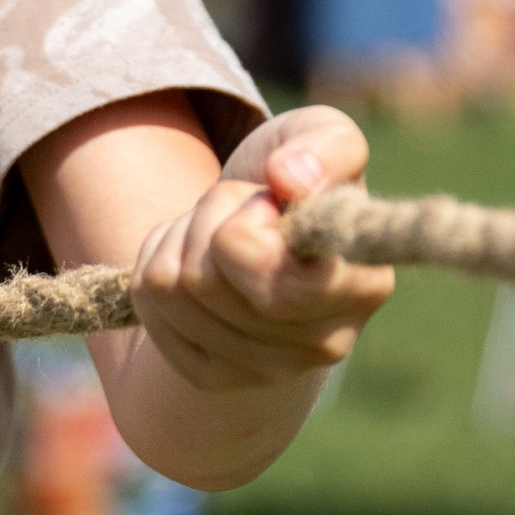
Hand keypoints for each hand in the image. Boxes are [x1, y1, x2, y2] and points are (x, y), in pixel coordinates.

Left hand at [129, 106, 395, 392]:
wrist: (259, 237)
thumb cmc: (295, 182)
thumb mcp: (318, 137)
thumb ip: (324, 144)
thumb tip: (290, 176)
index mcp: (365, 285)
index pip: (284, 281)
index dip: (246, 225)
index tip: (267, 199)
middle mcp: (325, 343)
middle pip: (207, 277)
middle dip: (207, 219)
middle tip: (237, 212)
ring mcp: (267, 369)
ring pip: (171, 287)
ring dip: (180, 239)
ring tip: (217, 236)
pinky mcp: (213, 377)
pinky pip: (149, 305)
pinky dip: (154, 265)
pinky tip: (193, 265)